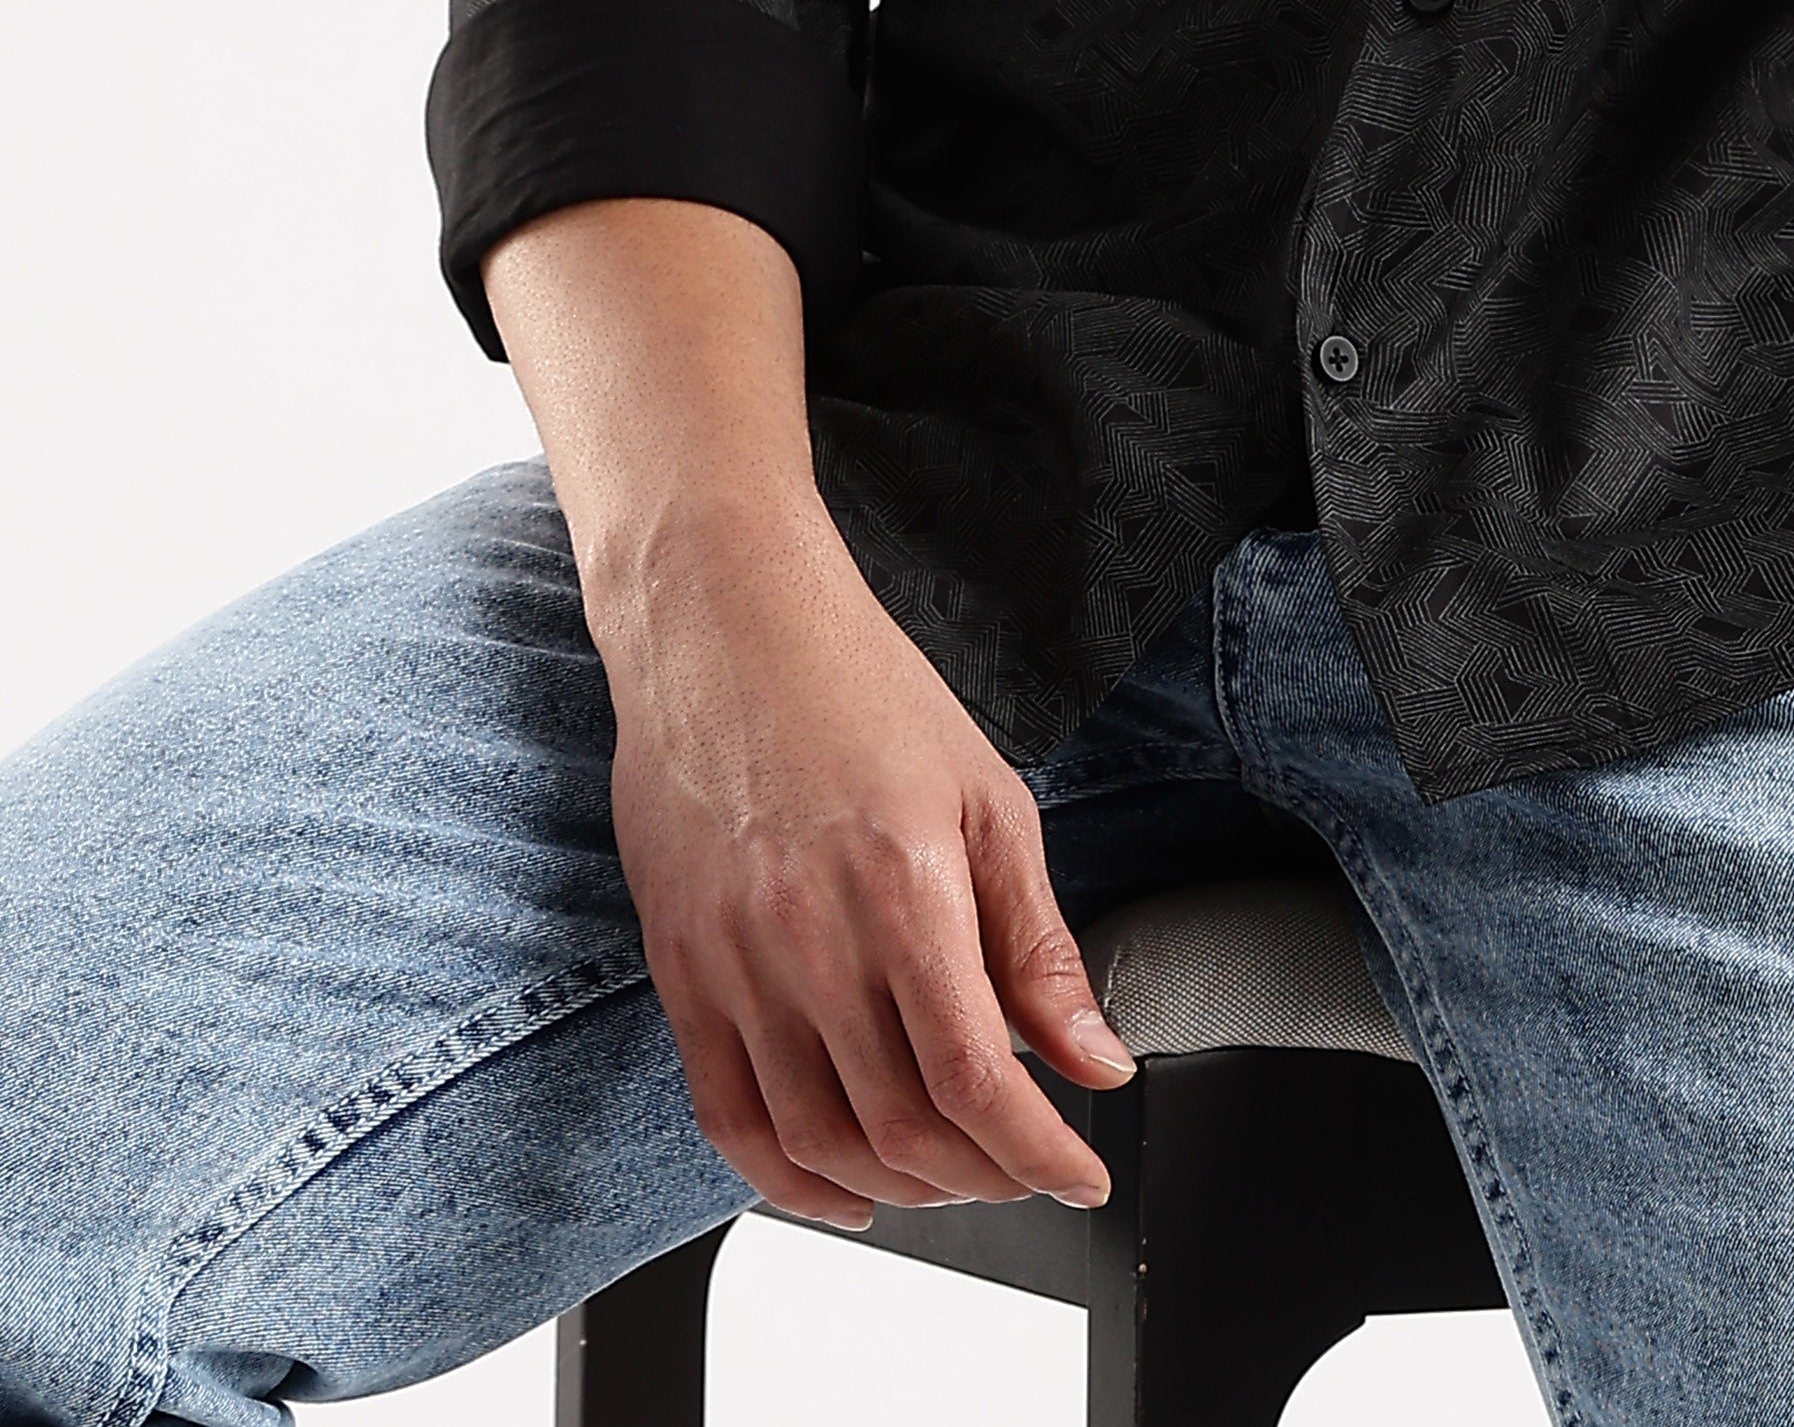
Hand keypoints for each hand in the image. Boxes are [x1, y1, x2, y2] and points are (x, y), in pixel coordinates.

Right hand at [600, 495, 1134, 1227]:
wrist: (724, 621)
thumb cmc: (861, 691)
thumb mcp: (988, 800)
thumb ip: (1040, 947)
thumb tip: (1098, 1059)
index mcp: (905, 889)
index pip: (979, 1081)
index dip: (1039, 1154)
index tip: (1081, 1174)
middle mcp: (813, 940)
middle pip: (904, 1127)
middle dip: (984, 1176)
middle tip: (1026, 1166)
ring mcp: (734, 963)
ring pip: (818, 1141)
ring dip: (898, 1188)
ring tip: (950, 1176)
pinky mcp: (680, 970)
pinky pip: (727, 1119)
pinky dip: (788, 1181)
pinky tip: (845, 1187)